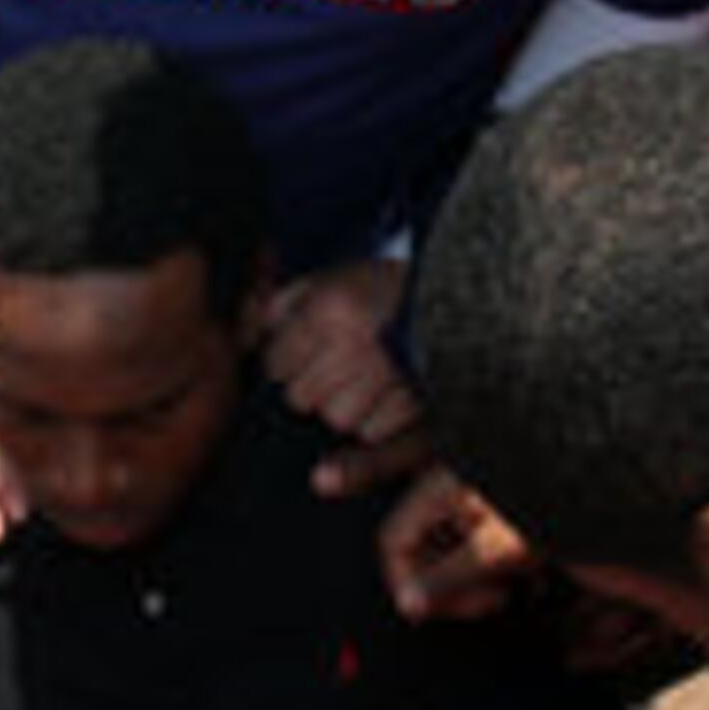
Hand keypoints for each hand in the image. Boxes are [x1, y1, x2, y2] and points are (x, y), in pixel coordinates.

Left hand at [259, 258, 425, 497]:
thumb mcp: (333, 276)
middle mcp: (355, 342)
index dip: (287, 362)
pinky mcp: (416, 402)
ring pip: (335, 418)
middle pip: (301, 397)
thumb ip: (282, 304)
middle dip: (315, 385)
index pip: (276, 363)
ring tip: (371, 377)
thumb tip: (244, 337)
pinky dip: (378, 420)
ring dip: (346, 405)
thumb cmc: (389, 287)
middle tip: (343, 365)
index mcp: (330, 307)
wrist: (464, 293)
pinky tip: (391, 393)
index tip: (308, 353)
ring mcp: (387, 375)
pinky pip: (373, 432)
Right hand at [381, 464, 538, 622]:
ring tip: (515, 588)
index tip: (433, 612)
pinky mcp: (498, 513)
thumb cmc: (552, 503)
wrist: (603, 483)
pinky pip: (479, 548)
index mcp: (440, 489)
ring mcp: (474, 501)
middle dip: (450, 585)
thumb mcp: (498, 549)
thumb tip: (408, 606)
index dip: (407, 581)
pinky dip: (496, 569)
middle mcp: (451, 491)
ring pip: (452, 554)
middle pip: (422, 549)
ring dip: (477, 581)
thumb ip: (448, 578)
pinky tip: (531, 579)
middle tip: (490, 603)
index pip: (394, 540)